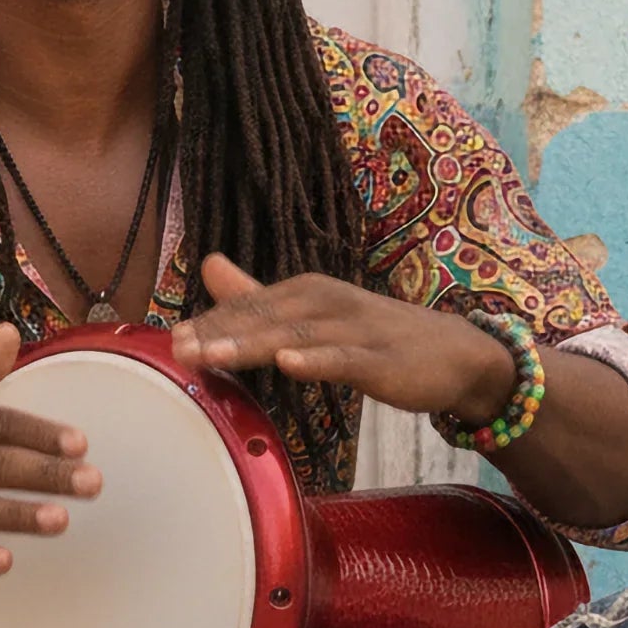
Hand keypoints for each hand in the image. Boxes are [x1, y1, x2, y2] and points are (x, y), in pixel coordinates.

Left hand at [168, 253, 517, 423]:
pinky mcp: (381, 359)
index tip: (170, 339)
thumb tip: (207, 264)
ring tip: (211, 356)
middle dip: (219, 333)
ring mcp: (355, 329)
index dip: (211, 323)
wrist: (456, 354)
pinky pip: (345, 360)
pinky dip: (317, 360)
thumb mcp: (313, 311)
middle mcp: (326, 302)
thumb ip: (258, 294)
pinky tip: (290, 364)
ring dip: (252, 345)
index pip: (249, 307)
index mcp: (305, 292)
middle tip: (178, 348)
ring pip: (296, 336)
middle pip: (265, 318)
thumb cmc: (375, 336)